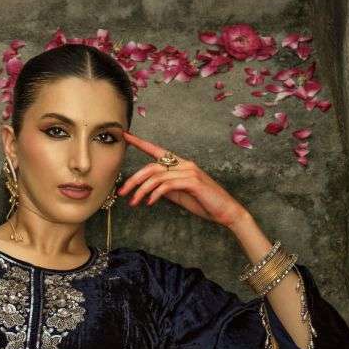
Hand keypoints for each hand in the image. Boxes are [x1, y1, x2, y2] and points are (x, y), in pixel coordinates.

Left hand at [117, 130, 249, 228]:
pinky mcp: (192, 182)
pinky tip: (149, 203)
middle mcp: (184, 164)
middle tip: (122, 192)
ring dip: (141, 190)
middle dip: (134, 179)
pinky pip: (167, 185)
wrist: (226, 211)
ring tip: (133, 203)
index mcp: (180, 165)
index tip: (126, 137)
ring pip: (157, 176)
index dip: (141, 143)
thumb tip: (151, 188)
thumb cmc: (204, 203)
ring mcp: (189, 171)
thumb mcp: (181, 195)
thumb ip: (167, 187)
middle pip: (152, 166)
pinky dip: (155, 194)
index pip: (157, 151)